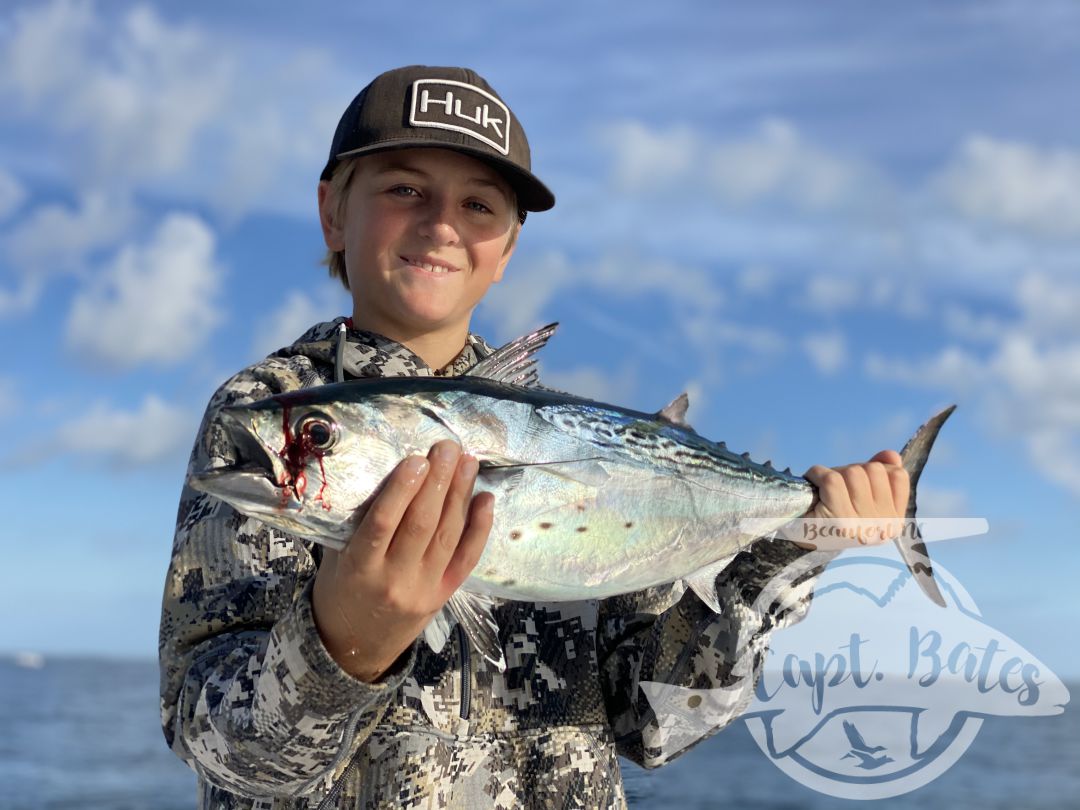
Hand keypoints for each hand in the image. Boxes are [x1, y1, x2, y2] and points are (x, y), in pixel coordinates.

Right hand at [312, 440, 493, 681]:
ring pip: (446, 536)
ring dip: (460, 495)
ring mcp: (423, 589)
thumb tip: (383, 476)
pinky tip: (485, 499)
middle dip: (438, 482)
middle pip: (421, 524)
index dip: (402, 489)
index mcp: (359, 568)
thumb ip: (356, 525)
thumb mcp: (334, 559)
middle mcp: (394, 579)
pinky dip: (479, 528)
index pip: (383, 523)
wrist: (354, 649)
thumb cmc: (340, 592)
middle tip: (448, 448)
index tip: (417, 459)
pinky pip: (465, 558)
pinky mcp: (444, 594)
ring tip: (468, 462)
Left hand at [797, 450, 909, 548]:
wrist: (801, 537)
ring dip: (833, 472)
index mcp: (894, 521)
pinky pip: (832, 479)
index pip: (897, 475)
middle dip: (850, 470)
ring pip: (854, 472)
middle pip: (874, 470)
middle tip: (836, 487)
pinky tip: (812, 485)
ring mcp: (863, 524)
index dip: (873, 469)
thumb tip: (891, 455)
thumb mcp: (860, 494)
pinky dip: (817, 474)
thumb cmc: (832, 513)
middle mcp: (884, 526)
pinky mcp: (840, 521)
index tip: (855, 483)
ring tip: (824, 489)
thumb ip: (879, 475)